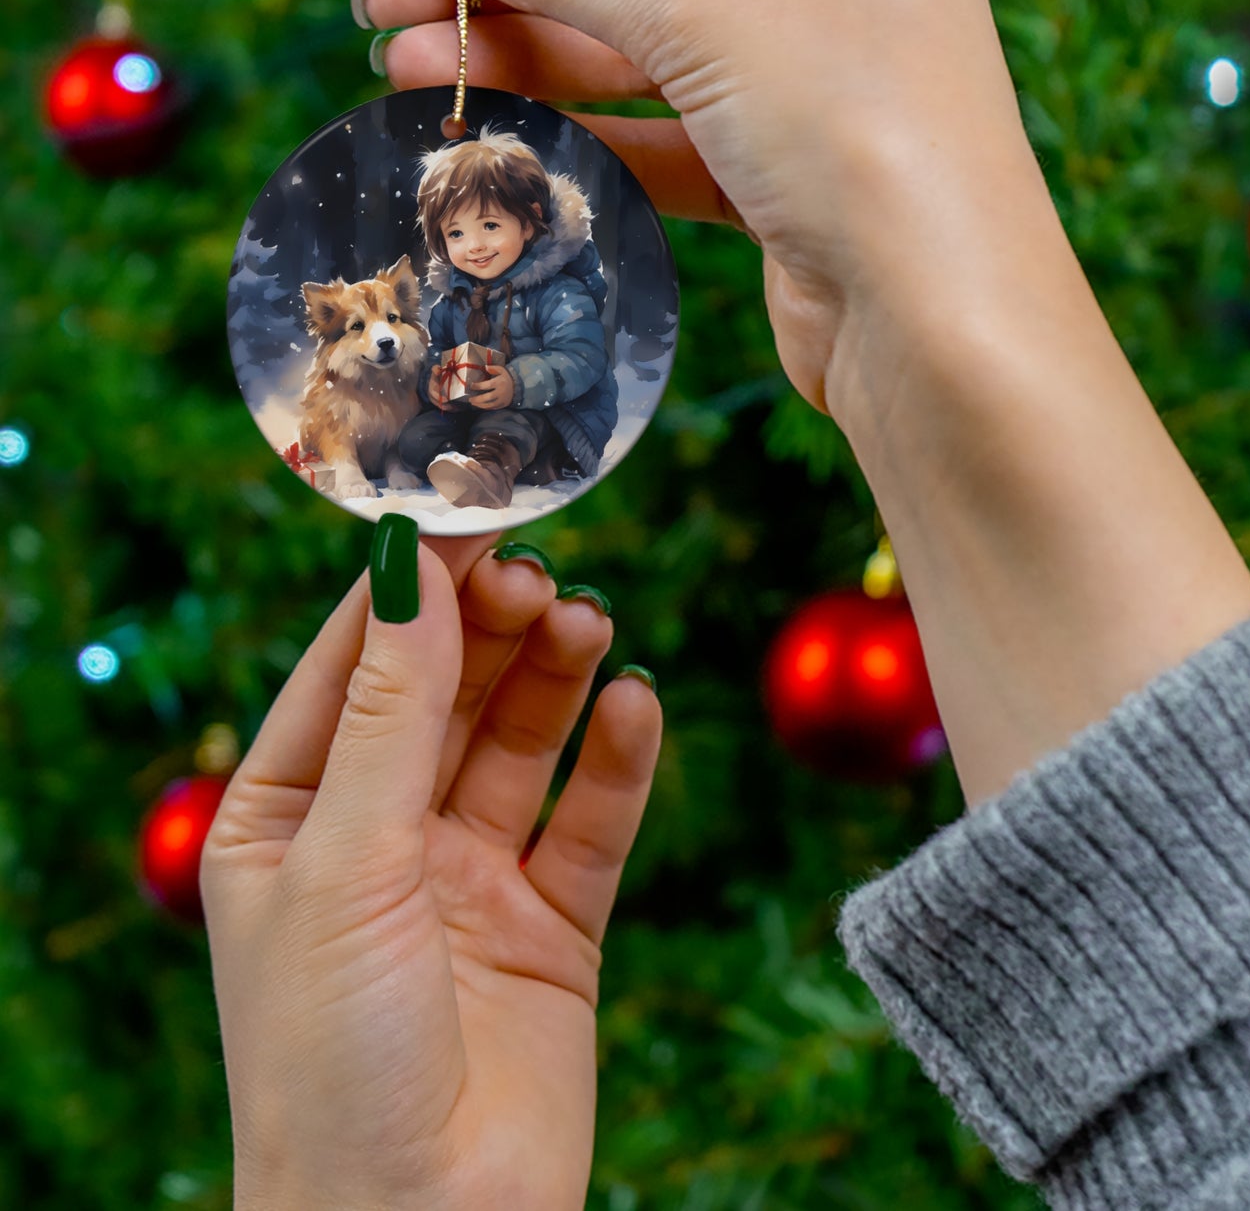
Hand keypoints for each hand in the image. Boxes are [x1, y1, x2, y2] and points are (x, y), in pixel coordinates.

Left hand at [201, 533, 661, 1210]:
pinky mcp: (552, 926)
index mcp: (289, 819)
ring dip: (556, 677)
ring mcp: (469, 880)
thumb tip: (410, 564)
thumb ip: (390, 711)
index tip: (470, 514)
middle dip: (492, 629)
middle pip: (446, 694)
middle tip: (542, 574)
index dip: (411, 591)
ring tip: (589, 623)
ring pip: (521, 744)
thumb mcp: (346, 862)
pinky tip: (635, 704)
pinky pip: (590, 821)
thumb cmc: (331, 1060)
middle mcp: (379, 839)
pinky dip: (617, 760)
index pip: (353, 668)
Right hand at [364, 0, 1058, 421]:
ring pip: (641, 55)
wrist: (939, 326)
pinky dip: (583, 134)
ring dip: (527, 61)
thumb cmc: (860, 133)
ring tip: (406, 71)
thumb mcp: (707, 17)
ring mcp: (809, 81)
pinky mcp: (783, 175)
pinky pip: (663, 136)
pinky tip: (495, 133)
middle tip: (385, 7)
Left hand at [467, 362, 514, 409]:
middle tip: (470, 399)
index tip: (471, 386)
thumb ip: (493, 368)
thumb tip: (485, 367)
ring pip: (490, 405)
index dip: (478, 386)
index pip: (487, 385)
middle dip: (478, 399)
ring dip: (480, 405)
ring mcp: (503, 399)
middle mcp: (501, 392)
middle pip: (488, 397)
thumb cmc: (507, 377)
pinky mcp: (504, 404)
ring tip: (473, 403)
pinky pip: (494, 407)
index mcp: (500, 383)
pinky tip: (480, 406)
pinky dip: (486, 407)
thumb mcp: (502, 370)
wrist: (518, 385)